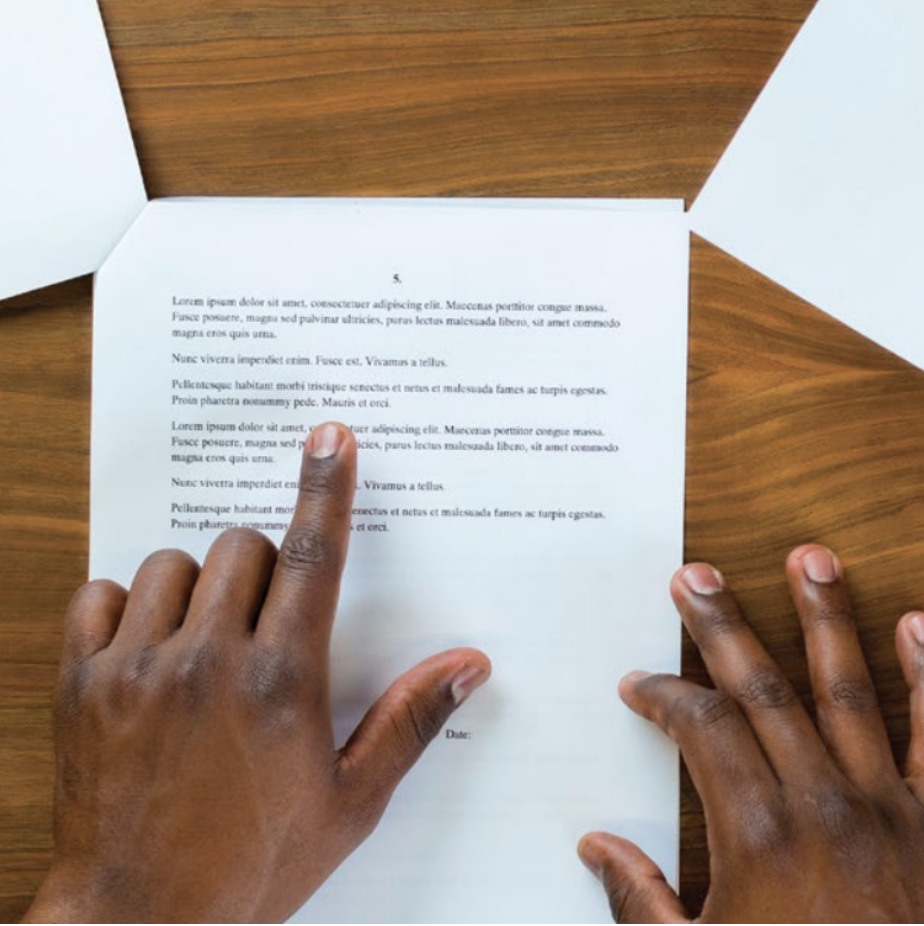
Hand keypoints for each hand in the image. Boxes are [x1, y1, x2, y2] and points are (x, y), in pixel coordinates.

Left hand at [23, 422, 489, 923]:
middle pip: (240, 546)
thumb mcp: (350, 801)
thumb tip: (467, 666)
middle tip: (266, 616)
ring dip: (197, 585)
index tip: (329, 439)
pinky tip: (147, 645)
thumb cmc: (252, 863)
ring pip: (171, 563)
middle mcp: (207, 661)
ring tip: (207, 636)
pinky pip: (98, 595)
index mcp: (281, 682)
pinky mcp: (82, 685)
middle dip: (262, 564)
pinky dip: (124, 606)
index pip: (312, 557)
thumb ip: (408, 721)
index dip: (325, 489)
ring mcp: (137, 669)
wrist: (140, 921)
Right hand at [579, 544, 923, 922]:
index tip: (639, 682)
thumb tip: (595, 846)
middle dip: (722, 627)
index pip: (698, 729)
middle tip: (694, 575)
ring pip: (848, 691)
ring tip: (807, 558)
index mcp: (759, 837)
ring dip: (824, 620)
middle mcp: (824, 805)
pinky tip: (917, 623)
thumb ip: (640, 904)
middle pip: (762, 690)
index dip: (663, 695)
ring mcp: (891, 808)